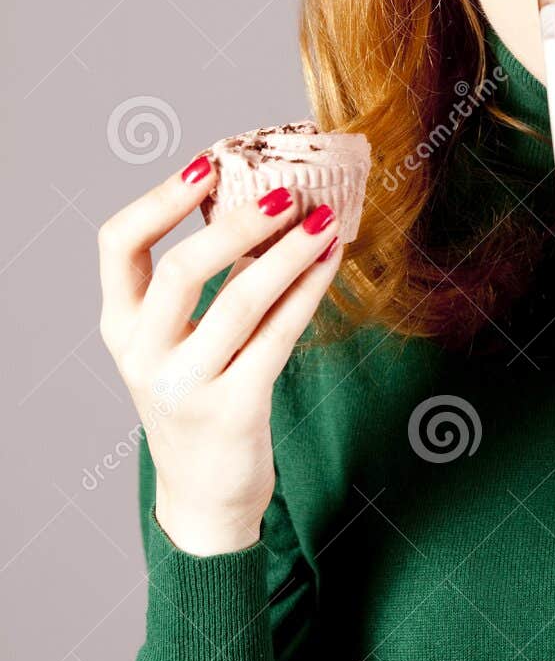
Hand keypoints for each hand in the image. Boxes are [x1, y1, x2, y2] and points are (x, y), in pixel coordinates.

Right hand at [98, 155, 343, 554]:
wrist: (205, 495)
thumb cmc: (199, 400)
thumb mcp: (176, 343)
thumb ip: (197, 286)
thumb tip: (256, 203)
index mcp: (120, 326)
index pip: (118, 244)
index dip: (160, 199)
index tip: (207, 165)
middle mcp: (142, 355)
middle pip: (180, 269)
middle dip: (237, 223)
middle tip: (285, 192)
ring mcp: (185, 387)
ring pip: (238, 302)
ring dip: (286, 254)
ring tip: (324, 220)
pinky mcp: (234, 410)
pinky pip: (277, 337)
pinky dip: (307, 293)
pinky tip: (330, 264)